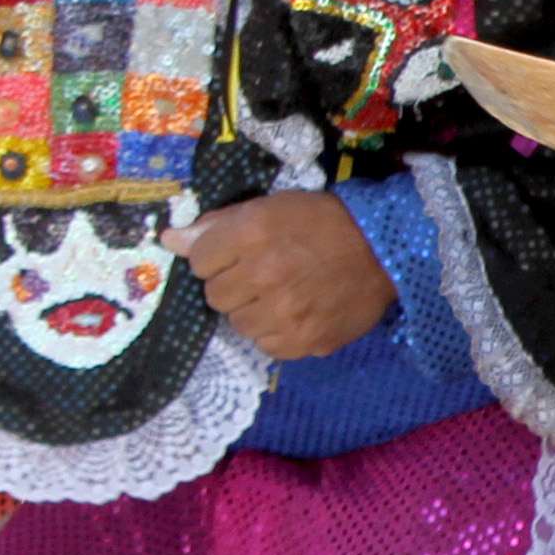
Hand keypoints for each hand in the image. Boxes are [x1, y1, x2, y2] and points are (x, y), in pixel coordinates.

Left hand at [176, 191, 397, 361]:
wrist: (386, 251)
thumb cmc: (322, 224)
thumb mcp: (269, 209)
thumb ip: (217, 225)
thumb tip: (169, 240)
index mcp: (251, 234)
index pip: (199, 260)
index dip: (219, 255)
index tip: (243, 252)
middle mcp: (264, 276)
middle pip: (215, 296)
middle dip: (234, 284)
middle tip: (266, 274)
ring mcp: (285, 314)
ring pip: (239, 324)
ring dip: (254, 311)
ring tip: (284, 295)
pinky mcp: (305, 341)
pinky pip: (268, 346)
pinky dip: (278, 332)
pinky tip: (298, 313)